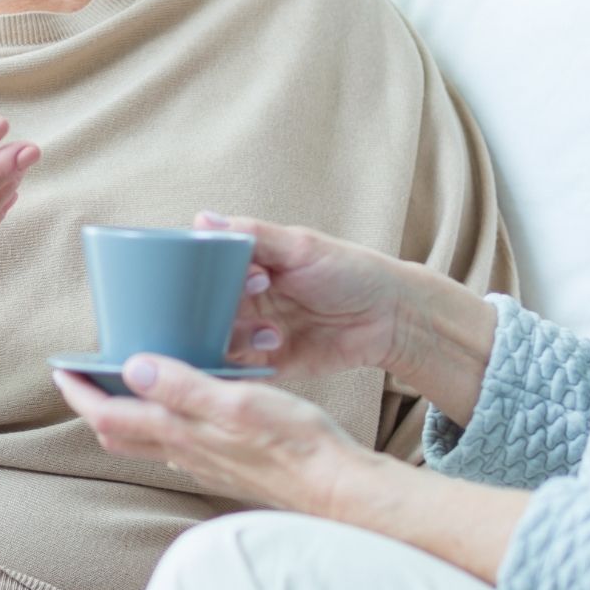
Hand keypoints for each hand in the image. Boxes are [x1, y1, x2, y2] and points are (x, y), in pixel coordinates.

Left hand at [51, 356, 376, 514]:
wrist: (337, 489)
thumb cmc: (296, 444)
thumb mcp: (239, 402)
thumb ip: (184, 387)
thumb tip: (133, 367)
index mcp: (181, 433)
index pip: (109, 416)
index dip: (79, 393)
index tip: (62, 369)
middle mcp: (185, 454)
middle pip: (119, 433)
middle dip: (93, 405)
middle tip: (82, 376)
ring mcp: (204, 465)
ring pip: (146, 442)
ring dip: (124, 415)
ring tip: (122, 383)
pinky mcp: (225, 468)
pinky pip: (176, 447)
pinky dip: (160, 424)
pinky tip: (179, 410)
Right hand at [199, 211, 494, 424]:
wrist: (389, 316)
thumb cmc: (348, 270)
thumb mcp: (300, 246)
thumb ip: (251, 235)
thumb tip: (202, 217)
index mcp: (242, 268)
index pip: (200, 272)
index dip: (205, 276)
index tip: (239, 274)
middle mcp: (239, 301)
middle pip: (200, 310)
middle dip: (216, 311)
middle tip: (254, 301)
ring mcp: (250, 334)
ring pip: (215, 341)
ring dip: (236, 338)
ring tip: (273, 331)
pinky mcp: (266, 365)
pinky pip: (236, 372)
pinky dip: (241, 367)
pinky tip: (270, 350)